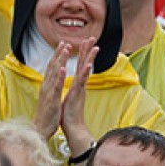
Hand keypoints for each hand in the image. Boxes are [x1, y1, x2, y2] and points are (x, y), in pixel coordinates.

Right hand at [33, 42, 69, 139]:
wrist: (40, 128)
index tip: (62, 45)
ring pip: (54, 72)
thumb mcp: (49, 98)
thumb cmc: (47, 114)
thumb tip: (53, 81)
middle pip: (52, 66)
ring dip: (60, 60)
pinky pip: (56, 86)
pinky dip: (59, 76)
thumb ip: (51, 88)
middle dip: (59, 53)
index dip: (57, 56)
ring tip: (66, 49)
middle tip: (64, 42)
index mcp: (47, 85)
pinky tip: (64, 68)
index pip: (52, 67)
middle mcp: (46, 86)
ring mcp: (48, 92)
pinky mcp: (52, 99)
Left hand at [61, 38, 97, 155]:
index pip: (80, 65)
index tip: (85, 41)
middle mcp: (80, 84)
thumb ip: (73, 89)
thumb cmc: (69, 114)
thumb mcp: (70, 97)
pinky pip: (82, 82)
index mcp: (77, 84)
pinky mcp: (78, 94)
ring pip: (85, 70)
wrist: (72, 127)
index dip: (82, 53)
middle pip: (85, 63)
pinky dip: (85, 73)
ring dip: (90, 58)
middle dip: (88, 50)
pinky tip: (87, 65)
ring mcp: (80, 89)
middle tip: (93, 38)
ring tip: (95, 47)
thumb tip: (74, 84)